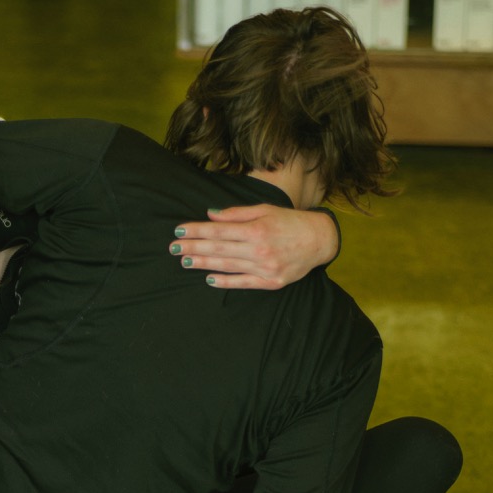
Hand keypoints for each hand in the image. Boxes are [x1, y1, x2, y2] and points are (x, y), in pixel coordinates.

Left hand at [170, 204, 338, 289]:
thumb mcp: (265, 210)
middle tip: (173, 248)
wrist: (319, 241)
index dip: (196, 230)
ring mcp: (264, 268)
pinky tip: (209, 278)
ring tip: (184, 261)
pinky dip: (225, 281)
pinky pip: (243, 283)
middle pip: (218, 248)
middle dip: (193, 247)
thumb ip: (237, 214)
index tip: (178, 230)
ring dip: (203, 263)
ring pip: (226, 265)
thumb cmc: (290, 222)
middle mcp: (258, 249)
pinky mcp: (271, 282)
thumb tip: (211, 215)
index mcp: (256, 229)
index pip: (218, 230)